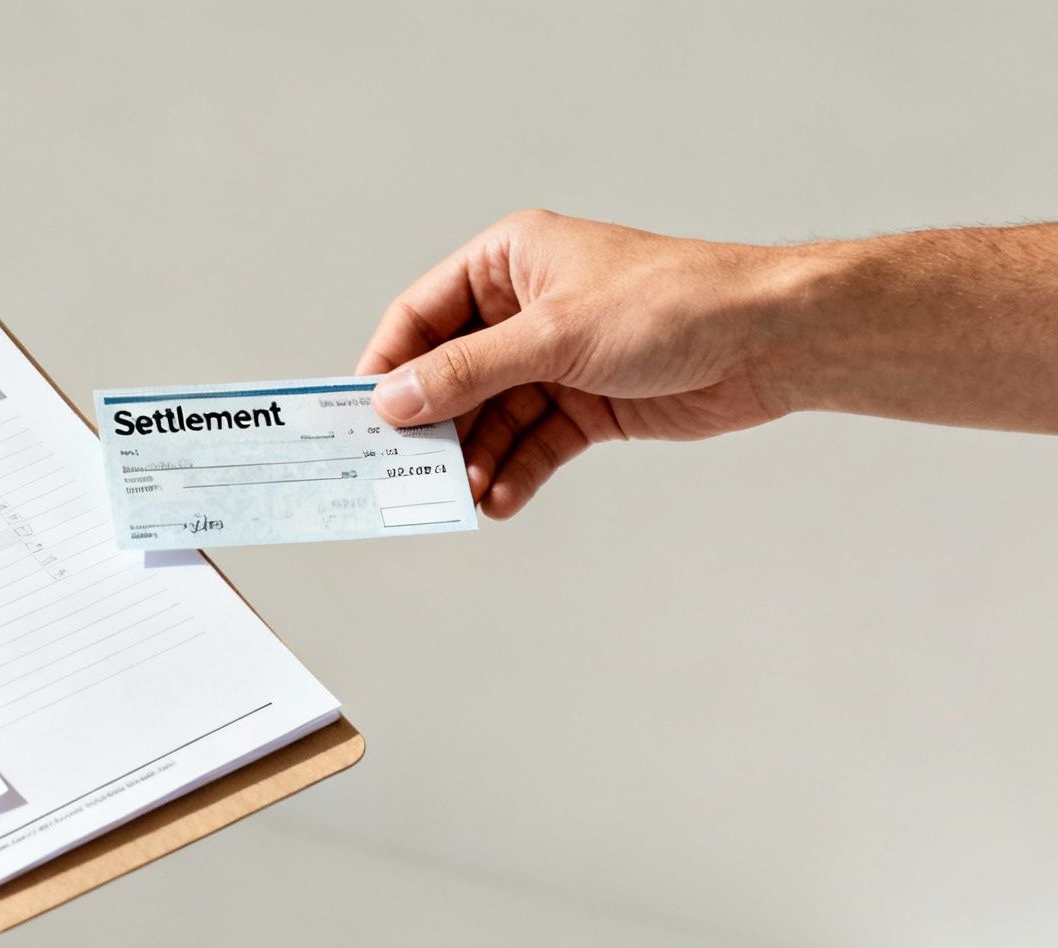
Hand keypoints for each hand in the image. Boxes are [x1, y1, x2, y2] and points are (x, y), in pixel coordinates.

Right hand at [357, 210, 791, 517]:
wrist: (770, 340)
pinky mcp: (584, 404)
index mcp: (509, 263)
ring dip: (474, 458)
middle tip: (404, 471)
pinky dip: (514, 472)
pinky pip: (531, 444)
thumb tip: (394, 400)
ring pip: (491, 418)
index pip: (422, 316)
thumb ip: (469, 372)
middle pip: (452, 375)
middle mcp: (524, 310)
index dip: (389, 366)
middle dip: (434, 426)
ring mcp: (554, 360)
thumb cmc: (672, 303)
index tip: (362, 417)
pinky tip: (499, 500)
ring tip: (460, 494)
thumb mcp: (555, 335)